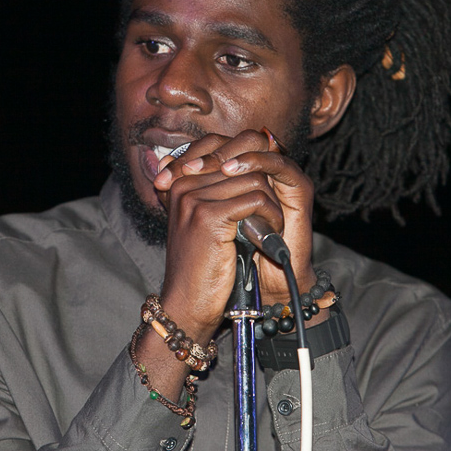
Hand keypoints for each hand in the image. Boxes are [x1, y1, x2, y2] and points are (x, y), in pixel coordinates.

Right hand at [153, 129, 318, 337]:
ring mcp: (194, 199)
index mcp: (179, 180)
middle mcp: (183, 184)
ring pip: (254, 180)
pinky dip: (270, 217)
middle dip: (265, 186)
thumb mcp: (207, 221)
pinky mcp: (209, 217)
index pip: (222, 146)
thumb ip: (219, 190)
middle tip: (270, 214)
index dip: (252, 161)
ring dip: (271, 205)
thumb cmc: (201, 265)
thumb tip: (253, 160)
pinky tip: (268, 235)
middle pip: (242, 162)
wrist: (187, 303)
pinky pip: (256, 201)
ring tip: (271, 227)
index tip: (264, 188)